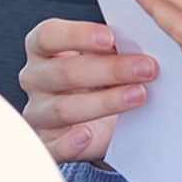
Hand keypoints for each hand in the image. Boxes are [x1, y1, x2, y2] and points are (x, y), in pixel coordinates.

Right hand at [18, 18, 157, 163]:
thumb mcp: (105, 55)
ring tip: (139, 95)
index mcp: (42, 47)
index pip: (49, 36)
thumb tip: (142, 38)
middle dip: (110, 69)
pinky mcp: (47, 144)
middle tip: (147, 67)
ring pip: (64, 109)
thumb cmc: (99, 76)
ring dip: (105, 102)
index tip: (111, 37)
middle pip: (65, 72)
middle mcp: (34, 78)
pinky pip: (54, 146)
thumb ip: (114, 46)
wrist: (99, 117)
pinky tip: (87, 135)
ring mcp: (38, 112)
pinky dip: (70, 142)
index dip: (78, 35)